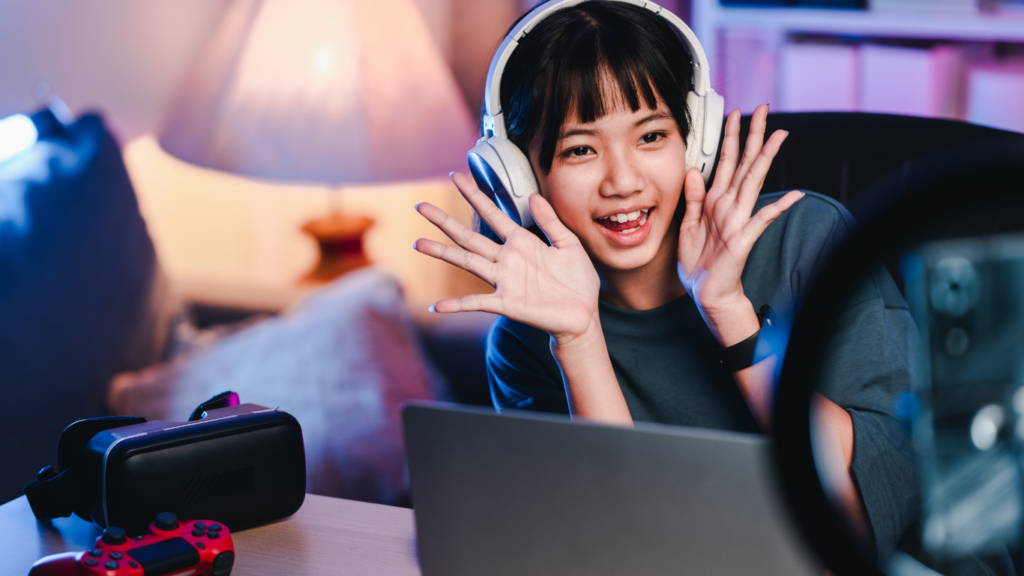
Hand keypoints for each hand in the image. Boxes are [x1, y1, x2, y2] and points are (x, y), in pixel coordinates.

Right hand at [414, 172, 601, 343]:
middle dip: (445, 221)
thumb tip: (533, 196)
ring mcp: (504, 281)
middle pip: (469, 236)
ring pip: (467, 262)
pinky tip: (438, 306)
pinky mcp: (507, 303)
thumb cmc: (577, 281)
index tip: (456, 177)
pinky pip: (477, 303)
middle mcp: (507, 260)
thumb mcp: (569, 244)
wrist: (583, 315)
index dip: (474, 195)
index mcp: (522, 242)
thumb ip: (550, 221)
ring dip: (442, 253)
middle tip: (421, 206)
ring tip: (419, 244)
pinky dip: (457, 305)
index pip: (492, 214)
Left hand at [677, 105, 803, 342]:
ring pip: (753, 182)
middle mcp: (730, 206)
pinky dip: (778, 207)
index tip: (735, 114)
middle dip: (752, 136)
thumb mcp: (689, 226)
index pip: (726, 162)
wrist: (707, 293)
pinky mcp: (743, 239)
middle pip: (744, 164)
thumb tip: (693, 171)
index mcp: (715, 202)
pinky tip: (794, 195)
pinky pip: (762, 220)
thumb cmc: (700, 264)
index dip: (731, 137)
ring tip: (778, 135)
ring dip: (765, 158)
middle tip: (763, 109)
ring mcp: (739, 221)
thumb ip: (693, 199)